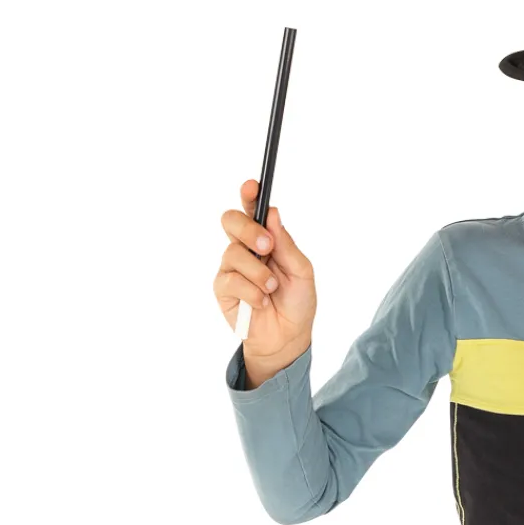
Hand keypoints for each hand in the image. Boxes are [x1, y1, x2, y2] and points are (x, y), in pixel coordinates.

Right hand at [213, 179, 315, 381]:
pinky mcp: (222, 289)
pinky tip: (261, 302)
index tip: (252, 186)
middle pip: (231, 221)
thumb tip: (273, 214)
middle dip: (248, 230)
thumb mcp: (301, 271)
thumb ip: (286, 244)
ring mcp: (231, 269)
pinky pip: (231, 280)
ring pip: (233, 253)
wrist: (288, 338)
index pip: (252, 210)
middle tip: (266, 246)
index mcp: (265, 239)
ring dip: (257, 272)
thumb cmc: (297, 302)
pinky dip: (251, 291)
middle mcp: (244, 249)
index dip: (249, 195)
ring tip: (272, 288)